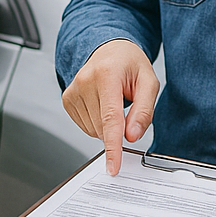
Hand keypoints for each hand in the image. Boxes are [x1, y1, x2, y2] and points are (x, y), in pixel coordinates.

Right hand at [62, 40, 159, 174]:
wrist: (109, 50)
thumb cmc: (129, 64)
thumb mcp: (148, 82)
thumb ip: (144, 111)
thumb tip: (132, 136)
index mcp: (106, 74)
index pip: (110, 118)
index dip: (113, 146)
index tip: (113, 166)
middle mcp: (85, 81)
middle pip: (103, 128)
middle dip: (119, 128)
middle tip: (126, 106)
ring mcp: (73, 90)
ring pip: (93, 130)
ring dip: (107, 126)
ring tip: (113, 101)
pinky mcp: (67, 99)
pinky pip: (85, 126)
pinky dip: (97, 123)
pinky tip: (101, 105)